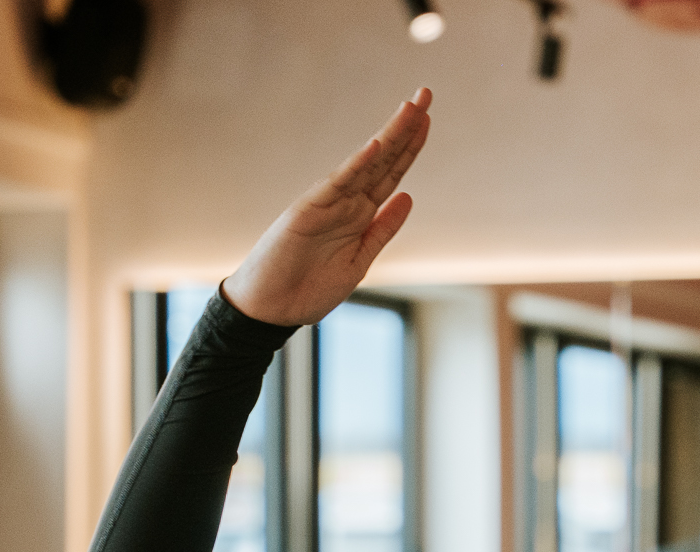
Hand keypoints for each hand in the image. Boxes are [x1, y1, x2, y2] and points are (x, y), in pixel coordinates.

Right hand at [222, 91, 431, 327]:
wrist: (272, 309)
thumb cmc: (310, 288)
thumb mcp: (360, 260)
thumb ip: (383, 229)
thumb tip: (408, 197)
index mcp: (360, 215)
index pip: (391, 173)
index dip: (410, 147)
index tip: (428, 120)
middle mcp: (346, 202)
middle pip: (383, 159)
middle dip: (406, 127)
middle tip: (425, 93)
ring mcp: (327, 203)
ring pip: (365, 164)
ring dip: (389, 136)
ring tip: (411, 108)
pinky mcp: (307, 211)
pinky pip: (337, 185)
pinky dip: (356, 165)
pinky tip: (376, 145)